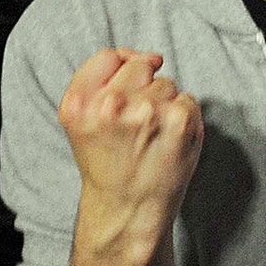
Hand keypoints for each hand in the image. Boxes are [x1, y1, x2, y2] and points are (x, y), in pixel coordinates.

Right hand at [58, 48, 203, 253]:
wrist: (129, 210)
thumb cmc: (109, 163)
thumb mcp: (82, 121)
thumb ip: (101, 78)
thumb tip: (146, 55)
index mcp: (78, 104)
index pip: (108, 56)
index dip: (120, 71)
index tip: (121, 99)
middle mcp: (109, 106)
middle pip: (140, 64)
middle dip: (143, 88)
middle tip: (136, 127)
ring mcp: (147, 112)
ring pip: (166, 83)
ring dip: (164, 106)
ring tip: (151, 138)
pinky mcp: (179, 120)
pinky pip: (187, 99)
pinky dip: (184, 119)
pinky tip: (169, 142)